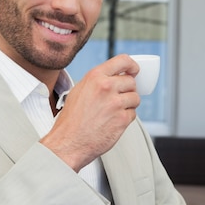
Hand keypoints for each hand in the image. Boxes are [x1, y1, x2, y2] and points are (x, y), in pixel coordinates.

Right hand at [40, 54, 140, 171]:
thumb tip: (116, 76)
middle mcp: (106, 87)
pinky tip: (112, 122)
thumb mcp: (80, 91)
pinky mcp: (122, 119)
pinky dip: (126, 118)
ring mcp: (116, 103)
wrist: (68, 143)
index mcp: (95, 77)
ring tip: (113, 112)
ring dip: (128, 105)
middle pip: (131, 82)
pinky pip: (133, 114)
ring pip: (135, 98)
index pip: (123, 61)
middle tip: (118, 99)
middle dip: (128, 90)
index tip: (134, 71)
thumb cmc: (72, 119)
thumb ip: (98, 81)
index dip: (132, 66)